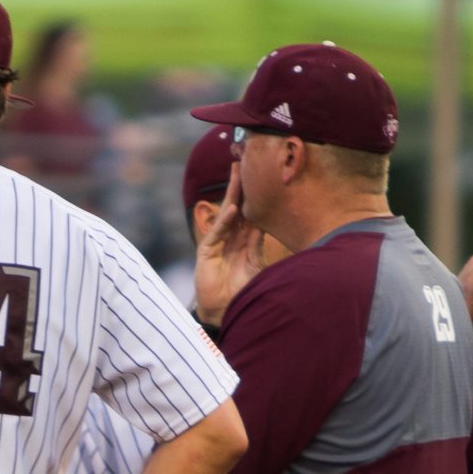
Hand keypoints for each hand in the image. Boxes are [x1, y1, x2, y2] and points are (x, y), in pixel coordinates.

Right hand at [193, 166, 270, 325]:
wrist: (226, 310)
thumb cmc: (242, 290)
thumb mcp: (255, 264)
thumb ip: (258, 245)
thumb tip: (265, 224)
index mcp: (244, 239)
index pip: (249, 212)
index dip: (254, 195)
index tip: (261, 176)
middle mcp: (231, 237)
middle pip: (236, 206)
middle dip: (240, 186)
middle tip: (243, 163)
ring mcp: (218, 242)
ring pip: (226, 214)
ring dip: (231, 195)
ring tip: (236, 175)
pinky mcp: (207, 252)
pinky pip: (216, 233)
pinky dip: (224, 221)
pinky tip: (232, 209)